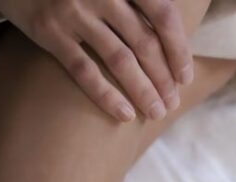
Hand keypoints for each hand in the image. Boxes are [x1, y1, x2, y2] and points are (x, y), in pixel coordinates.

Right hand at [0, 0, 193, 121]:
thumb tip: (162, 24)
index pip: (162, 13)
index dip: (178, 47)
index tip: (185, 76)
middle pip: (144, 41)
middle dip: (163, 76)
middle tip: (172, 103)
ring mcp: (75, 13)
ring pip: (120, 59)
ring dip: (143, 89)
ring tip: (155, 112)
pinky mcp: (50, 33)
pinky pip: (84, 70)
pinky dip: (107, 95)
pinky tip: (123, 114)